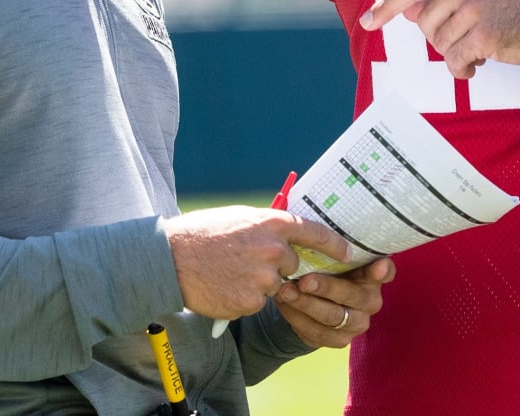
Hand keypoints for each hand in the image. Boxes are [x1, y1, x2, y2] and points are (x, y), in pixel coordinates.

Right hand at [165, 205, 352, 321]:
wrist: (172, 259)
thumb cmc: (205, 234)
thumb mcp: (242, 218)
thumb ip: (268, 227)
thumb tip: (288, 234)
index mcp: (272, 223)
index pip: (316, 233)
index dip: (334, 244)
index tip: (347, 253)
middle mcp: (273, 250)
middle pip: (293, 264)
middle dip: (279, 266)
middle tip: (250, 260)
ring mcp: (263, 278)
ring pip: (275, 285)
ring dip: (259, 283)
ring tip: (231, 272)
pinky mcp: (251, 302)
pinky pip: (258, 302)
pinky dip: (245, 297)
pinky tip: (225, 286)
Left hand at [275, 257, 395, 347]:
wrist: (317, 299)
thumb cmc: (328, 267)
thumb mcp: (334, 256)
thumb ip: (334, 249)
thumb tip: (316, 233)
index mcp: (375, 274)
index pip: (386, 271)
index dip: (382, 271)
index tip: (378, 266)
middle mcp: (371, 301)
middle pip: (352, 296)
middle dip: (326, 288)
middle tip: (303, 280)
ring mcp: (357, 323)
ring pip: (332, 317)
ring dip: (305, 304)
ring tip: (285, 291)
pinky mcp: (340, 340)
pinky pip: (317, 332)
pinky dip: (297, 318)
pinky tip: (284, 304)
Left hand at [359, 0, 519, 77]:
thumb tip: (407, 11)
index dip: (387, 4)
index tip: (369, 19)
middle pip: (425, 21)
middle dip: (442, 37)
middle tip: (470, 39)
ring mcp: (474, 6)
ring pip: (439, 43)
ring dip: (456, 54)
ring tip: (482, 48)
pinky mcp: (484, 34)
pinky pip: (455, 60)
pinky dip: (463, 69)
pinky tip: (480, 65)